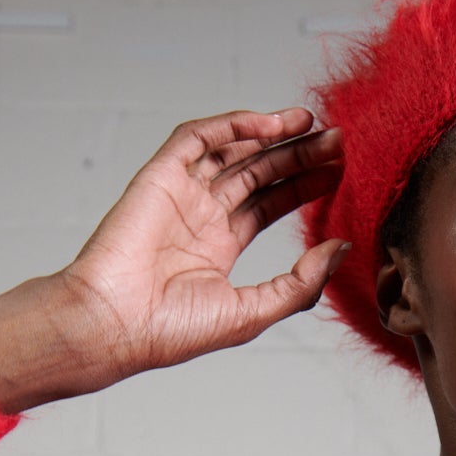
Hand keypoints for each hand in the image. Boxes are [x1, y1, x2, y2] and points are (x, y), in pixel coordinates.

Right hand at [60, 107, 346, 388]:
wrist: (114, 325)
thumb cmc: (173, 331)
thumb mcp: (254, 311)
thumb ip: (301, 283)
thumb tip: (341, 248)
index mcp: (220, 245)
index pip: (270, 203)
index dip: (304, 184)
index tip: (338, 171)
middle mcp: (201, 214)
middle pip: (259, 172)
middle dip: (298, 155)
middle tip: (339, 140)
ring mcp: (181, 193)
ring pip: (234, 150)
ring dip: (273, 134)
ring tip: (312, 123)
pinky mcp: (160, 176)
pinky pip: (199, 138)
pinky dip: (234, 126)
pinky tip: (271, 124)